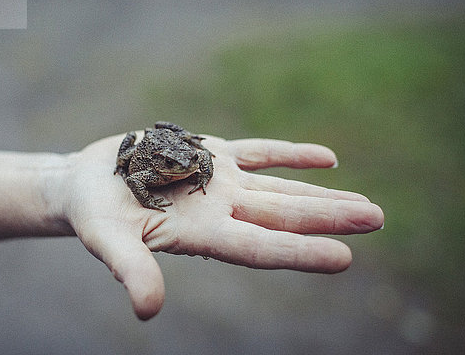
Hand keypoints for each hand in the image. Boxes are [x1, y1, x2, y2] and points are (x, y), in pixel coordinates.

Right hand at [60, 133, 383, 319]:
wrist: (88, 184)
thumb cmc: (93, 215)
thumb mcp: (107, 240)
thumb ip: (131, 269)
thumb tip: (148, 311)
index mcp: (200, 233)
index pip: (258, 247)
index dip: (298, 252)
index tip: (344, 257)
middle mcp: (219, 210)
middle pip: (282, 216)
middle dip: (328, 218)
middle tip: (376, 219)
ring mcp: (220, 182)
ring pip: (280, 188)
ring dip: (322, 194)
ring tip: (365, 205)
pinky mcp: (212, 154)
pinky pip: (260, 153)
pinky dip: (292, 156)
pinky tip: (328, 159)